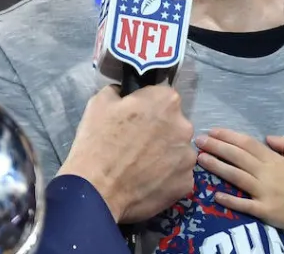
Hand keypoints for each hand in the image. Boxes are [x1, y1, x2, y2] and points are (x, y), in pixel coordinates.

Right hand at [57, 85, 195, 223]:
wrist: (96, 192)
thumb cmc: (97, 143)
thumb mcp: (99, 103)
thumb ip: (119, 91)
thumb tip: (124, 92)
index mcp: (166, 101)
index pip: (162, 98)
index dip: (147, 108)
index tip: (135, 120)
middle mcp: (185, 126)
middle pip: (174, 125)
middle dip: (160, 132)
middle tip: (137, 145)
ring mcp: (188, 156)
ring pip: (178, 151)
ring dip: (165, 156)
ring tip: (141, 168)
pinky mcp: (187, 182)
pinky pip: (178, 175)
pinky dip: (167, 178)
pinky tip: (147, 183)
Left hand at [195, 129, 283, 235]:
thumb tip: (266, 138)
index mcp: (276, 160)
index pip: (247, 144)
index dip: (228, 136)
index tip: (213, 131)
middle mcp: (267, 174)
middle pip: (237, 157)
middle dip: (216, 148)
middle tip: (198, 141)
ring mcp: (264, 194)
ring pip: (236, 177)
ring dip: (216, 167)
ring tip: (200, 160)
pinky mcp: (265, 211)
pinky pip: (244, 205)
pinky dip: (229, 199)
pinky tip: (215, 194)